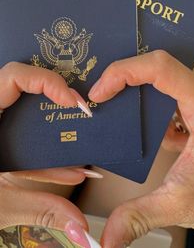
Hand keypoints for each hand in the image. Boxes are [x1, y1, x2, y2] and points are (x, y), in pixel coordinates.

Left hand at [0, 62, 100, 247]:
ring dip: (57, 132)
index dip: (47, 82)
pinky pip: (26, 142)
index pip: (13, 78)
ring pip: (28, 117)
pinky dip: (48, 157)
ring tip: (80, 142)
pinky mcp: (1, 143)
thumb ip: (40, 208)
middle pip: (25, 89)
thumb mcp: (0, 203)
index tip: (71, 101)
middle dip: (57, 99)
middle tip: (80, 110)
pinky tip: (69, 170)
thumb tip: (77, 221)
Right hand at [88, 50, 193, 246]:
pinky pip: (171, 93)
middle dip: (126, 73)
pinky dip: (151, 101)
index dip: (124, 72)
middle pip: (161, 65)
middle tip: (103, 92)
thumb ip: (140, 217)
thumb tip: (108, 237)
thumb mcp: (182, 205)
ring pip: (166, 75)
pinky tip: (144, 124)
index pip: (161, 68)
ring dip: (138, 86)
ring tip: (116, 100)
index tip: (101, 92)